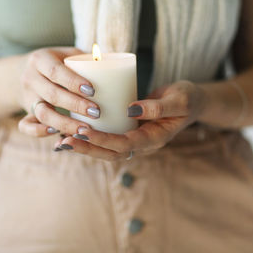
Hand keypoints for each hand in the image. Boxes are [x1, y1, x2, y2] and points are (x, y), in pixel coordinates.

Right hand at [16, 47, 98, 135]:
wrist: (21, 73)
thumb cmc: (55, 63)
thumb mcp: (66, 54)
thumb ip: (86, 60)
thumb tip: (117, 66)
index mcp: (40, 60)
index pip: (55, 71)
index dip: (73, 82)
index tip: (92, 90)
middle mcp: (30, 79)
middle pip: (52, 94)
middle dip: (75, 105)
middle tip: (96, 112)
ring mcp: (27, 98)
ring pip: (42, 113)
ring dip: (64, 123)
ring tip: (84, 129)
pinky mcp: (25, 113)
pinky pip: (26, 126)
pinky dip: (39, 132)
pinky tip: (57, 134)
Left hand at [54, 81, 207, 159]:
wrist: (191, 102)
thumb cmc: (187, 99)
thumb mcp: (180, 100)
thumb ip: (158, 106)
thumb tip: (130, 110)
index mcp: (154, 139)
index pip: (125, 145)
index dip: (103, 140)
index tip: (83, 131)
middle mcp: (142, 144)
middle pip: (111, 153)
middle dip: (87, 148)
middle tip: (64, 142)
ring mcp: (134, 140)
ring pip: (106, 150)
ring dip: (85, 147)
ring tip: (61, 141)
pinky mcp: (128, 132)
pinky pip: (107, 139)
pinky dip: (90, 138)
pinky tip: (73, 131)